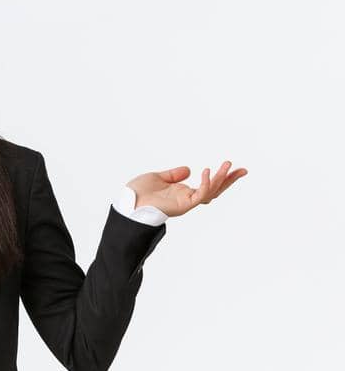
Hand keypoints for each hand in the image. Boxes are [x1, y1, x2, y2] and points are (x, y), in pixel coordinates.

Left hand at [126, 160, 247, 217]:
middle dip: (229, 180)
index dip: (219, 177)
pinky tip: (206, 171)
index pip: (206, 185)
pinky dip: (205, 183)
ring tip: (228, 165)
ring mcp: (186, 202)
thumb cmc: (138, 193)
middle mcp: (187, 198)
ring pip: (210, 191)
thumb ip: (174, 175)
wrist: (128, 203)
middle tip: (243, 170)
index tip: (231, 167)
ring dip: (221, 178)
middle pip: (214, 190)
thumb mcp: (158, 177)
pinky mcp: (183, 205)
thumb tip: (189, 170)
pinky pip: (199, 195)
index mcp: (182, 192)